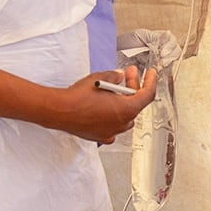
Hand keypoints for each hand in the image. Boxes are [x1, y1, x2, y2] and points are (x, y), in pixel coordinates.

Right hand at [40, 67, 156, 143]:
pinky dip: (113, 116)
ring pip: (126, 116)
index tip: (151, 74)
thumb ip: (114, 77)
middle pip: (136, 104)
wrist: (60, 111)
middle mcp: (123, 123)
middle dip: (133, 87)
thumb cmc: (78, 97)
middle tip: (128, 74)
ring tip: (115, 90)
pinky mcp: (101, 136)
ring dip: (123, 102)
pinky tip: (106, 108)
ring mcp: (112, 131)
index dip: (151, 81)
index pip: (147, 94)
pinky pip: (113, 126)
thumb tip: (119, 76)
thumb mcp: (99, 79)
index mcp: (127, 109)